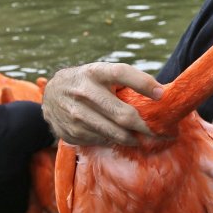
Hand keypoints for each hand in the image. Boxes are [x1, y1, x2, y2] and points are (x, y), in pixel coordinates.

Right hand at [42, 63, 163, 145]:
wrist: (51, 95)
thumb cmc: (87, 83)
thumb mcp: (101, 73)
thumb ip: (124, 82)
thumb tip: (160, 95)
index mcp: (95, 72)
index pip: (121, 73)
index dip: (143, 83)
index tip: (161, 94)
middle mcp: (83, 92)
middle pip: (122, 115)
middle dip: (146, 127)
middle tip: (162, 133)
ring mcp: (75, 114)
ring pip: (114, 133)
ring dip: (133, 138)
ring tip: (144, 138)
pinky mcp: (71, 132)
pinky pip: (102, 140)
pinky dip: (114, 140)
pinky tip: (119, 137)